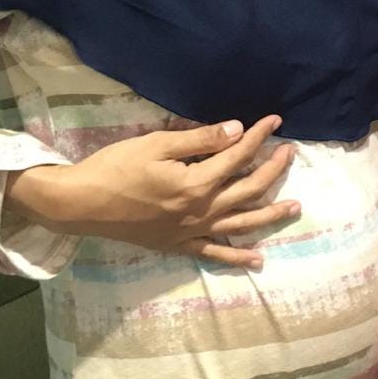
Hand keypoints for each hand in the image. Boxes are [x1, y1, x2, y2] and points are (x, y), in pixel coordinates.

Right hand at [6, 114, 298, 266]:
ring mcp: (191, 231)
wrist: (82, 204)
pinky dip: (237, 256)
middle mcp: (201, 211)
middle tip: (289, 154)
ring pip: (241, 223)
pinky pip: (214, 252)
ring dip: (270, 214)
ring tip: (295, 207)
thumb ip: (199, 139)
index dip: (258, 136)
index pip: (238, 157)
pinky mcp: (178, 244)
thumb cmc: (116, 168)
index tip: (275, 121)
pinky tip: (258, 258)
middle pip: (248, 190)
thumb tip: (237, 130)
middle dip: (272, 170)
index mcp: (197, 183)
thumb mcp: (157, 144)